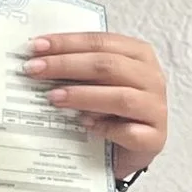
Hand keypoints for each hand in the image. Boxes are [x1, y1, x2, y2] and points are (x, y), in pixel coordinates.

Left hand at [26, 30, 167, 180]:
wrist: (128, 149)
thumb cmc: (109, 109)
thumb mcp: (94, 82)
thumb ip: (76, 67)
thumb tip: (36, 59)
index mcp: (139, 55)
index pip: (101, 42)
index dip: (68, 42)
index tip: (35, 47)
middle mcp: (152, 78)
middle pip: (109, 66)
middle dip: (67, 65)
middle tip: (34, 70)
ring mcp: (157, 109)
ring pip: (121, 98)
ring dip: (83, 96)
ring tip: (53, 98)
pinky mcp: (155, 138)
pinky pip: (130, 132)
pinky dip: (105, 128)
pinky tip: (84, 126)